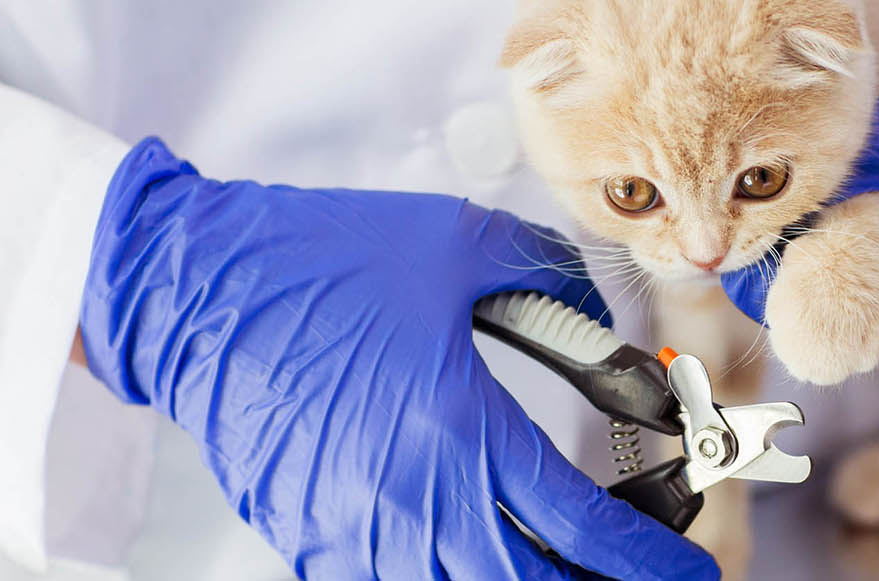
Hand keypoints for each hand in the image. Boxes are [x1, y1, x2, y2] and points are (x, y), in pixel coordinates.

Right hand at [79, 138, 716, 579]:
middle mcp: (410, 501)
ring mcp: (354, 532)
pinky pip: (396, 578)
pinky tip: (473, 538)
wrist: (189, 291)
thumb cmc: (312, 265)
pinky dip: (451, 568)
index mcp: (457, 430)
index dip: (649, 565)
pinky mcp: (309, 539)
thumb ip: (553, 284)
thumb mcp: (457, 246)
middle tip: (632, 566)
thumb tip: (603, 324)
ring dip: (523, 574)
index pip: (582, 530)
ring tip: (558, 549)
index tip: (689, 575)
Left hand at [723, 0, 878, 350]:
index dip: (815, 308)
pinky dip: (848, 218)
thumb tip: (809, 193)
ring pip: (877, 267)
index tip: (754, 281)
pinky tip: (804, 198)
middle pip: (877, 299)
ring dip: (823, 248)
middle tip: (741, 249)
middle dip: (808, 280)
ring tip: (760, 225)